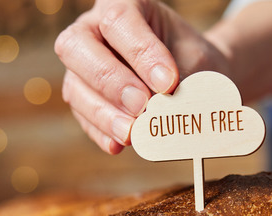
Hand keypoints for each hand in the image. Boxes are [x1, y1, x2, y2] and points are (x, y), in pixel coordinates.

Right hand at [55, 0, 229, 153]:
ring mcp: (82, 66)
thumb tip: (164, 110)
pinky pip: (82, 116)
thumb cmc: (192, 61)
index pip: (119, 20)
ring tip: (132, 133)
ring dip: (103, 113)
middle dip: (110, 80)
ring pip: (75, 86)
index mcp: (124, 5)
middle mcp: (92, 29)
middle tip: (142, 105)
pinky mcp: (83, 98)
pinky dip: (101, 132)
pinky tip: (118, 145)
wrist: (194, 77)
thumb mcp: (196, 62)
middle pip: (77, 46)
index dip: (140, 52)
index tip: (168, 82)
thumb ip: (180, 80)